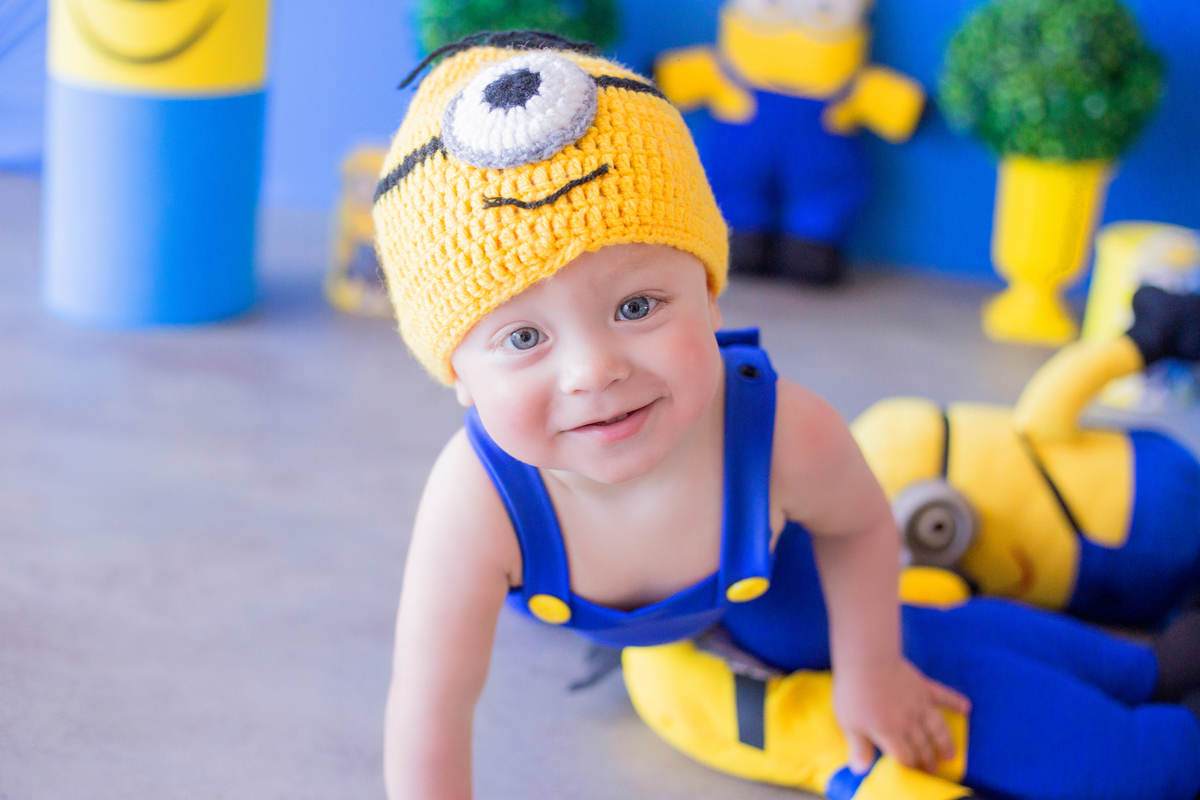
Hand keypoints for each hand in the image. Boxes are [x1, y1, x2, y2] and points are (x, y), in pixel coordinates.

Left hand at [832, 658, 970, 774]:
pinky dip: (955, 701)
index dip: (910, 767)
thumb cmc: (855, 692)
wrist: (867, 660)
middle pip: (922, 745)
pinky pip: (943, 694)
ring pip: (937, 728)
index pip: (905, 756)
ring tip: (950, 755)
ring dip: (945, 742)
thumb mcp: (849, 723)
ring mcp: (919, 703)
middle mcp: (909, 722)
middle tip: (933, 769)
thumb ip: (858, 747)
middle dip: (928, 760)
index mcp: (890, 732)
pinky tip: (966, 706)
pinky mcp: (923, 685)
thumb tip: (860, 770)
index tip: (914, 773)